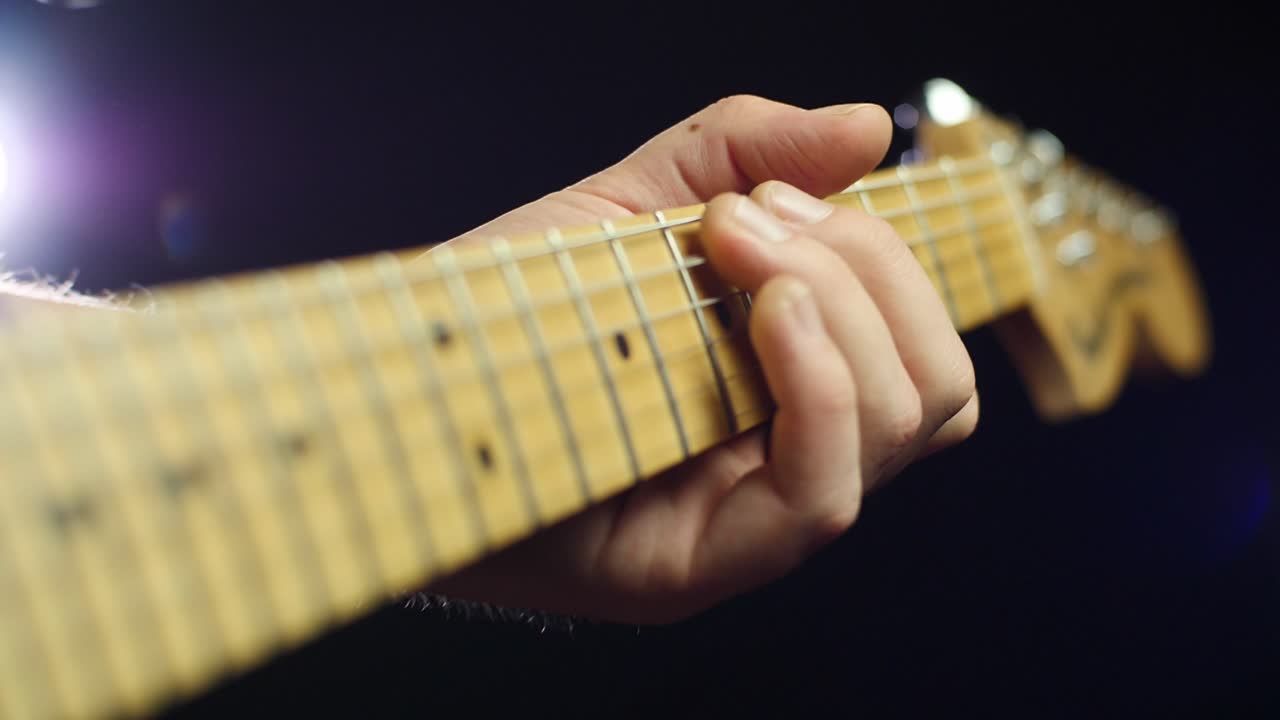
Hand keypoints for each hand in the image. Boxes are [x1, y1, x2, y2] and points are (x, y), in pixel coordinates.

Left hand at [427, 96, 977, 622]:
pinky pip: (825, 492)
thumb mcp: (630, 206)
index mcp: (787, 400)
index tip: (777, 196)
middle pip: (935, 392)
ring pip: (899, 430)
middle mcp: (781, 470)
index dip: (890, 263)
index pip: (922, 356)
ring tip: (739, 245)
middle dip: (872, 271)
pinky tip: (762, 313)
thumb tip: (868, 128)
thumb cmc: (505, 310)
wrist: (390, 383)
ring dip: (842, 306)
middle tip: (753, 218)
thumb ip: (743, 154)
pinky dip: (818, 383)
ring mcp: (745, 528)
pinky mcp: (695, 569)